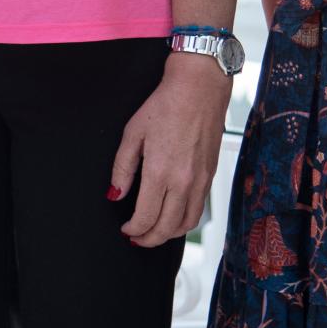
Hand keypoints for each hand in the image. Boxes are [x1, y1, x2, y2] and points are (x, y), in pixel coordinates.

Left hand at [111, 54, 228, 246]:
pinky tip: (173, 216)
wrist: (199, 88)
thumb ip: (122, 168)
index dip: (134, 230)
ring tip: (154, 231)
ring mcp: (201, 180)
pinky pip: (199, 209)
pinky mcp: (211, 175)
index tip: (126, 229)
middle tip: (136, 237)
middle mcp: (184, 182)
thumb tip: (115, 194)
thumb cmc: (164, 105)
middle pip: (167, 228)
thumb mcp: (133, 133)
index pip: (146, 217)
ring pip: (187, 224)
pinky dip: (185, 221)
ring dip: (169, 234)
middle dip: (149, 239)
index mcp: (161, 172)